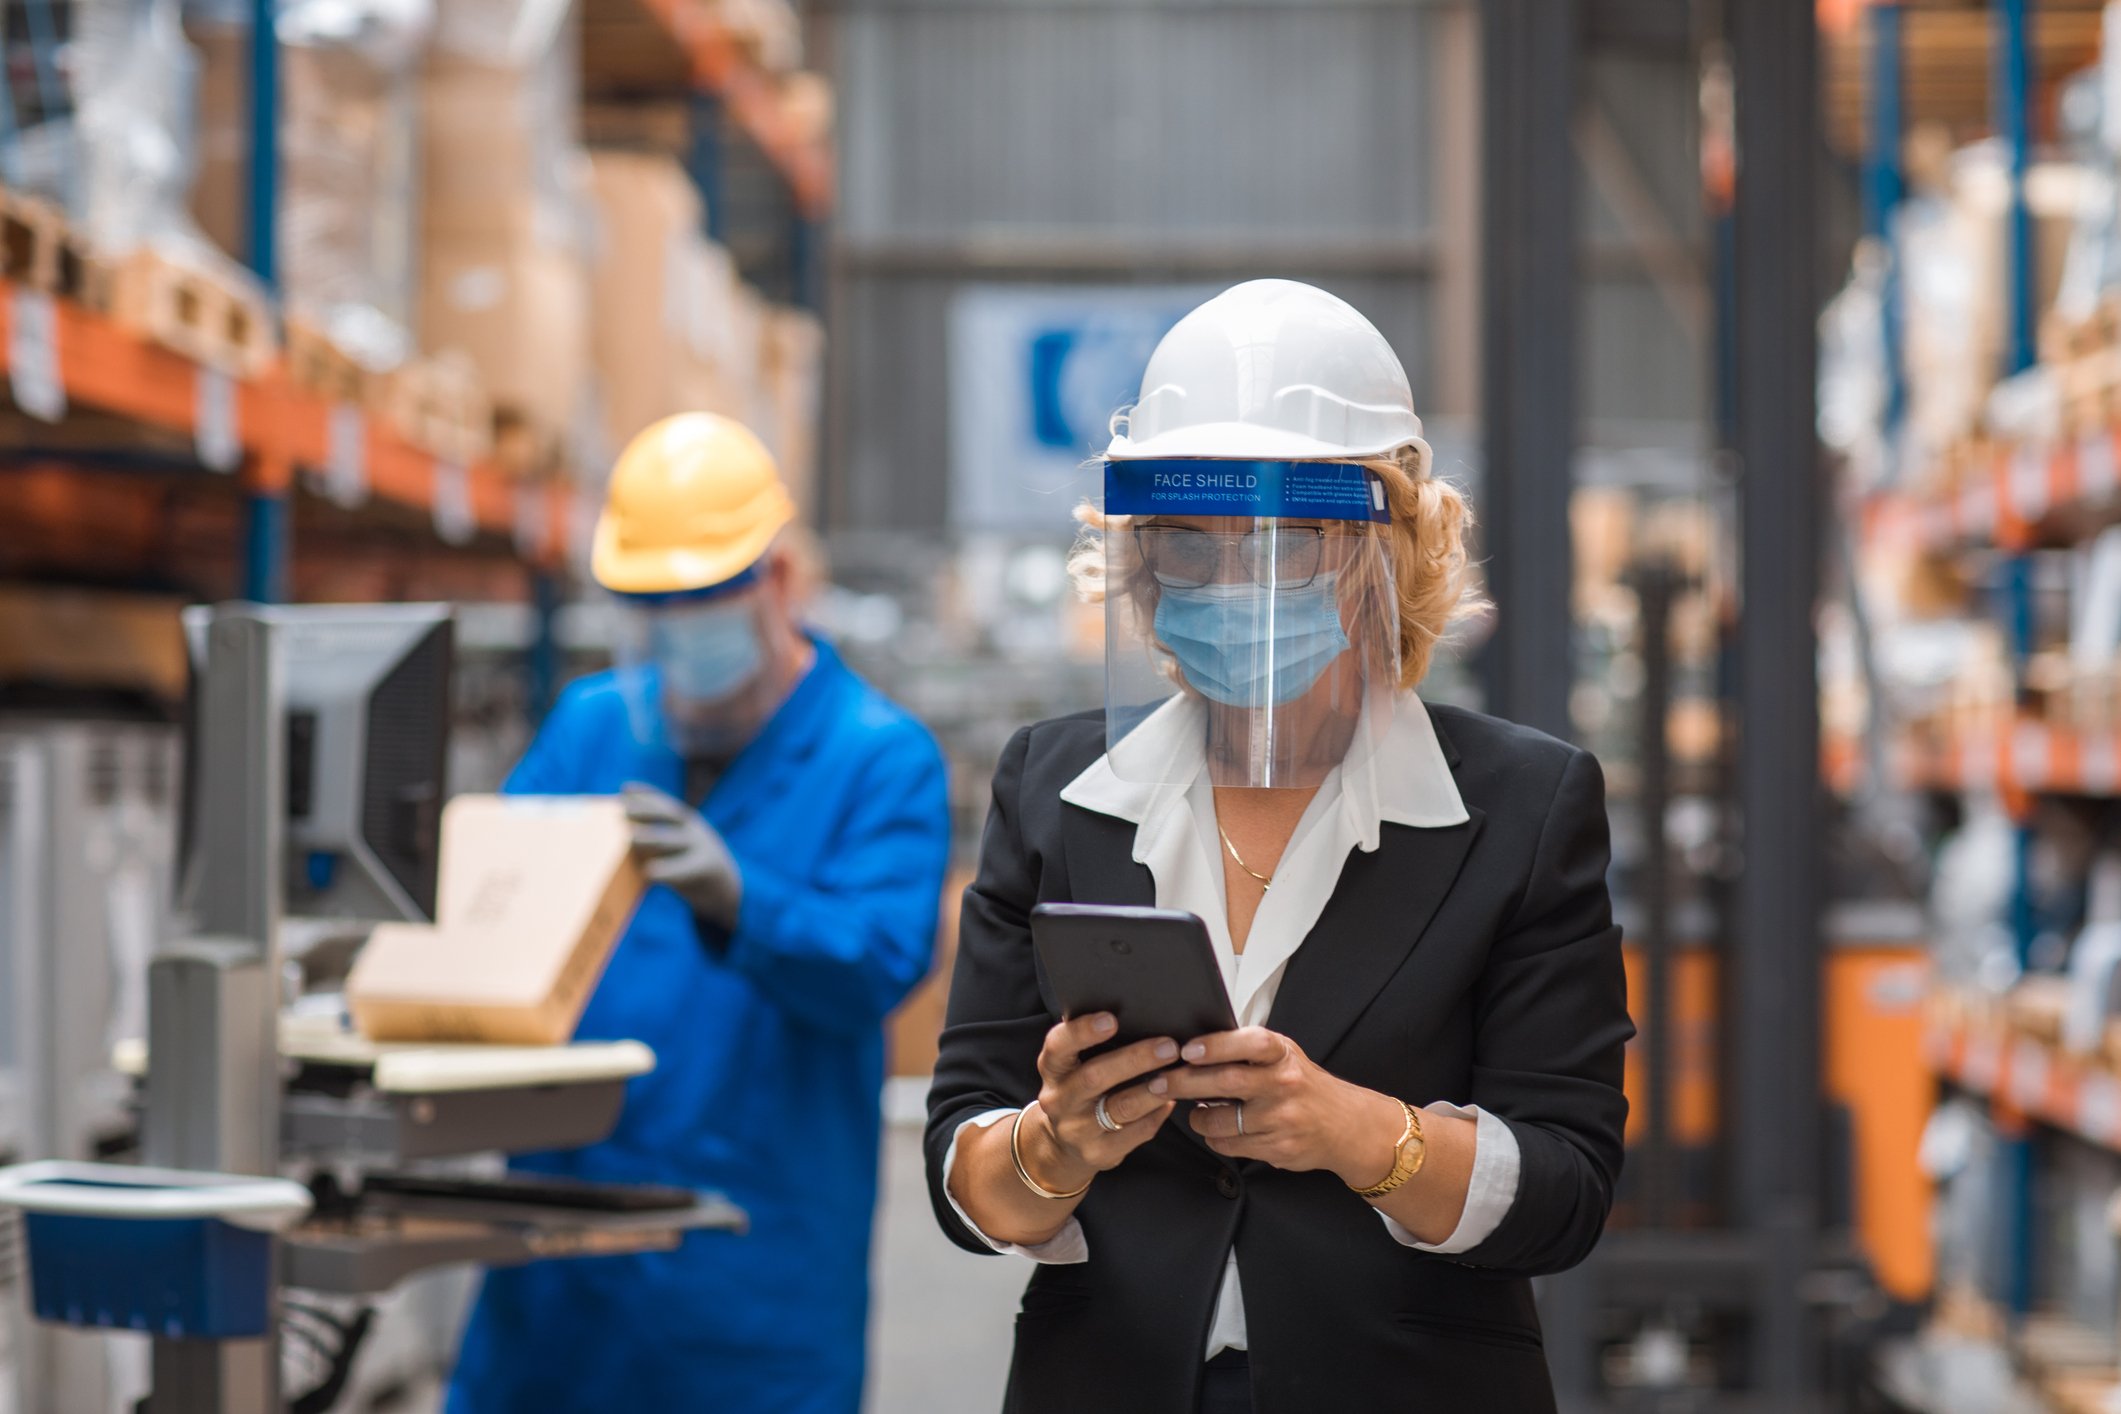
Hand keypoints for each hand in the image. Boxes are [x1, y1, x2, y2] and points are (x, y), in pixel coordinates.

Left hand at [622, 783, 742, 929]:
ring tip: (631, 838)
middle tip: (622, 811)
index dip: (647, 794)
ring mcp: (703, 847)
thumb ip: (656, 844)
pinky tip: (649, 872)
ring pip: (674, 840)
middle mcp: (695, 830)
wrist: (727, 889)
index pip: (665, 803)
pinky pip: (685, 868)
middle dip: (646, 810)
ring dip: (652, 837)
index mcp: (687, 822)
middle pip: (670, 815)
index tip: (624, 788)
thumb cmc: (690, 868)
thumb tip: (622, 842)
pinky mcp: (707, 868)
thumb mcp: (678, 850)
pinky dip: (668, 870)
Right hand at [1019, 1013, 1178, 1193]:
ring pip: (1120, 1107)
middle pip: (1095, 1077)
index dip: (1082, 1032)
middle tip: (1169, 1046)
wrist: (1062, 1143)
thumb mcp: (1074, 1065)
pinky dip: (1157, 1114)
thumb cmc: (1079, 1088)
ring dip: (1153, 1089)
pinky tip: (1172, 1100)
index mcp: (1053, 1069)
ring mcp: (1077, 1130)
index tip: (1111, 1019)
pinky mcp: (1099, 1153)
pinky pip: (1136, 1133)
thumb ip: (1093, 1044)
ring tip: (1179, 1074)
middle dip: (1134, 1059)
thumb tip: (1143, 1013)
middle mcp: (1059, 1099)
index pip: (1059, 1046)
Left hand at [1162, 1027, 1403, 1184]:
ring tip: (1196, 1110)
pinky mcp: (1278, 1148)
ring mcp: (1282, 1118)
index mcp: (1282, 1055)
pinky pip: (1230, 1145)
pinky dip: (1216, 1138)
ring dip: (1198, 1117)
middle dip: (1184, 1082)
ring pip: (1221, 1120)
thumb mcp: (1283, 1056)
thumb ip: (1246, 1050)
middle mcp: (1283, 1084)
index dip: (1217, 1045)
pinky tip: (1218, 1130)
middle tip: (1159, 1083)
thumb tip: (1193, 1046)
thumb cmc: (1303, 1085)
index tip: (1188, 1049)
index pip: (1249, 1043)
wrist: (1345, 1125)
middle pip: (1225, 1082)